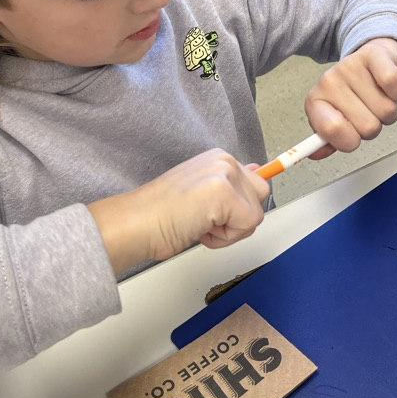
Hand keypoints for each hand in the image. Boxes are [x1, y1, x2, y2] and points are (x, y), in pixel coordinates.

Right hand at [88, 149, 269, 275]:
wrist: (136, 223)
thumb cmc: (159, 215)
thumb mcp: (201, 195)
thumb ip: (230, 187)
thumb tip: (260, 175)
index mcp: (218, 159)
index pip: (254, 184)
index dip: (235, 209)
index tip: (213, 213)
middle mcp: (223, 161)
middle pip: (259, 199)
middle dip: (236, 220)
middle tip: (204, 220)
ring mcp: (224, 174)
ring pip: (255, 215)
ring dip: (228, 231)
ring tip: (199, 223)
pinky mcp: (225, 193)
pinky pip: (247, 226)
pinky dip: (225, 238)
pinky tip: (200, 229)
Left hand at [304, 38, 396, 158]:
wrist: (370, 60)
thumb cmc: (353, 95)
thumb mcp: (335, 119)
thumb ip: (328, 140)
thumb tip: (315, 154)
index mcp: (315, 102)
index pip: (331, 130)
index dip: (349, 141)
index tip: (353, 136)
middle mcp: (328, 82)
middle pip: (367, 127)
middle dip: (374, 126)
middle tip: (368, 112)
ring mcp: (350, 67)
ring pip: (385, 110)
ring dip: (388, 111)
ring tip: (379, 98)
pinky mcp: (374, 56)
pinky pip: (394, 84)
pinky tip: (390, 88)